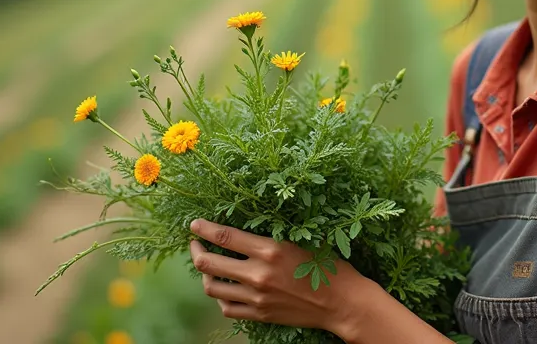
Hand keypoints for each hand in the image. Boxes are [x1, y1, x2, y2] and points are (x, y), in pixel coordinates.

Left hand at [189, 218, 366, 334]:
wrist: (343, 303)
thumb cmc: (328, 266)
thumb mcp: (303, 240)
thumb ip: (274, 235)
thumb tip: (249, 222)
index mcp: (270, 250)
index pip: (224, 237)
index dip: (204, 229)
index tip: (194, 224)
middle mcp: (259, 275)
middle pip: (209, 263)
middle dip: (196, 250)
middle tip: (195, 243)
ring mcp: (257, 298)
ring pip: (212, 287)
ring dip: (204, 275)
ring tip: (206, 265)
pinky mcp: (260, 315)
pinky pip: (227, 308)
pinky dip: (219, 297)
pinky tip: (223, 287)